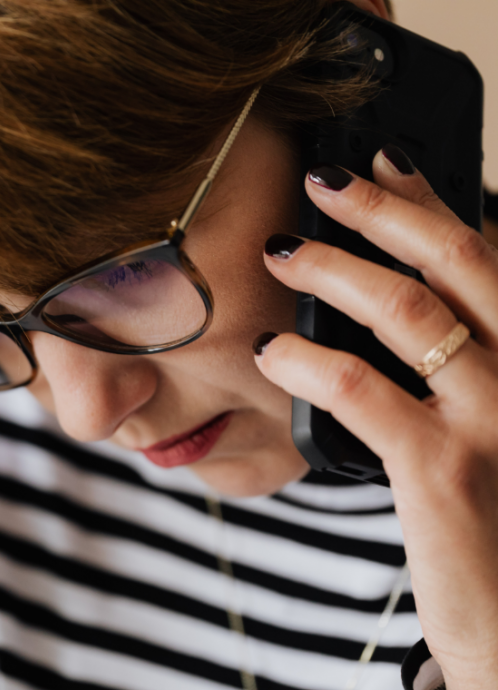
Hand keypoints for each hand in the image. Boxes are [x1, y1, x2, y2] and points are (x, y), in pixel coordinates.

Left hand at [254, 148, 497, 689]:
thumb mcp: (495, 430)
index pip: (488, 256)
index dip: (433, 200)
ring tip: (281, 254)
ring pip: (406, 311)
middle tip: (321, 179)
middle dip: (383, 210)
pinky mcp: (443, 470)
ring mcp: (495, 419)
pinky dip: (306, 361)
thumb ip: (460, 369)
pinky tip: (270, 353)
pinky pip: (361, 389)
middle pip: (458, 261)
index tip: (383, 161)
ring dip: (334, 270)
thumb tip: (392, 310)